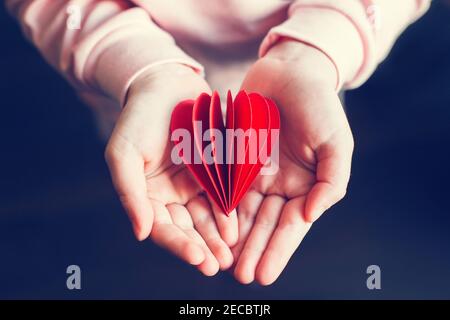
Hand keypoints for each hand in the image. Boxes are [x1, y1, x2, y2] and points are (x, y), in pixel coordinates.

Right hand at [105, 64, 237, 275]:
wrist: (167, 84)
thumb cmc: (139, 117)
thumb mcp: (124, 153)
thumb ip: (130, 193)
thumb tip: (140, 233)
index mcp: (147, 195)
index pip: (161, 228)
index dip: (178, 245)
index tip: (197, 257)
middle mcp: (171, 195)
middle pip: (187, 228)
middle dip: (202, 247)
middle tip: (219, 265)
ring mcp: (193, 184)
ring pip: (207, 217)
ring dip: (218, 237)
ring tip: (231, 253)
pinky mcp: (214, 172)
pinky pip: (223, 196)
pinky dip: (229, 212)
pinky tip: (238, 226)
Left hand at [232, 41, 353, 284]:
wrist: (290, 71)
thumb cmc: (318, 105)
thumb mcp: (336, 142)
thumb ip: (331, 181)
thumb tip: (312, 215)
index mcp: (304, 186)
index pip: (290, 225)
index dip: (278, 250)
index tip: (265, 275)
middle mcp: (278, 185)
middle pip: (263, 224)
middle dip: (253, 251)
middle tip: (240, 277)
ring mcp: (254, 173)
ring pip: (241, 211)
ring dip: (233, 238)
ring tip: (223, 263)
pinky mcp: (233, 158)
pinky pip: (224, 186)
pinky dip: (218, 208)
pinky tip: (210, 228)